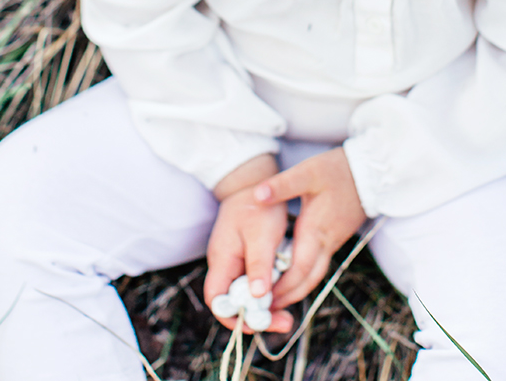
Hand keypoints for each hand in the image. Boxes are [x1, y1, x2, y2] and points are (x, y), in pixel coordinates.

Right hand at [204, 155, 292, 333]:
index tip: (258, 324)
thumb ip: (258, 265)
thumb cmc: (256, 205)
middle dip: (257, 315)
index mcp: (222, 258)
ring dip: (264, 305)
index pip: (217, 300)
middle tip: (284, 322)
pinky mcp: (243, 256)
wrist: (251, 181)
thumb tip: (258, 297)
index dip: (233, 317)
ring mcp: (232, 260)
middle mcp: (223, 263)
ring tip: (288, 313)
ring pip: (244, 293)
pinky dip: (266, 290)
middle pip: (233, 301)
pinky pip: (251, 281)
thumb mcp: (261, 234)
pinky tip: (283, 293)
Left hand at [253, 147, 366, 308]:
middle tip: (266, 307)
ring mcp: (332, 242)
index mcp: (316, 230)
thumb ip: (282, 185)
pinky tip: (290, 275)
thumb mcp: (307, 172)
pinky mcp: (335, 238)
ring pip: (315, 275)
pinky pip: (319, 265)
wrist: (370, 172)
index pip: (299, 269)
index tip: (264, 297)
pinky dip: (304, 276)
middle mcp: (326, 242)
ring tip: (275, 297)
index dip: (282, 286)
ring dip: (296, 288)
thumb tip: (257, 195)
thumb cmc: (337, 170)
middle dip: (287, 296)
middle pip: (308, 280)